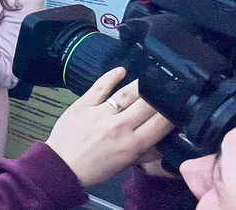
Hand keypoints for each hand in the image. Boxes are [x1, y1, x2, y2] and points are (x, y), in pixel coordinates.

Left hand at [46, 67, 173, 186]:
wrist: (62, 165)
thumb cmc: (95, 167)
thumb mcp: (126, 165)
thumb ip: (146, 152)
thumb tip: (164, 141)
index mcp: (132, 144)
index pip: (160, 123)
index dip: (172, 111)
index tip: (176, 104)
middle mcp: (119, 127)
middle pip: (147, 104)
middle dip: (159, 95)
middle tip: (165, 88)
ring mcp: (100, 113)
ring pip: (126, 93)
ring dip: (140, 84)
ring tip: (149, 77)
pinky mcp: (83, 104)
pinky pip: (100, 86)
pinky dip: (111, 76)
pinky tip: (121, 70)